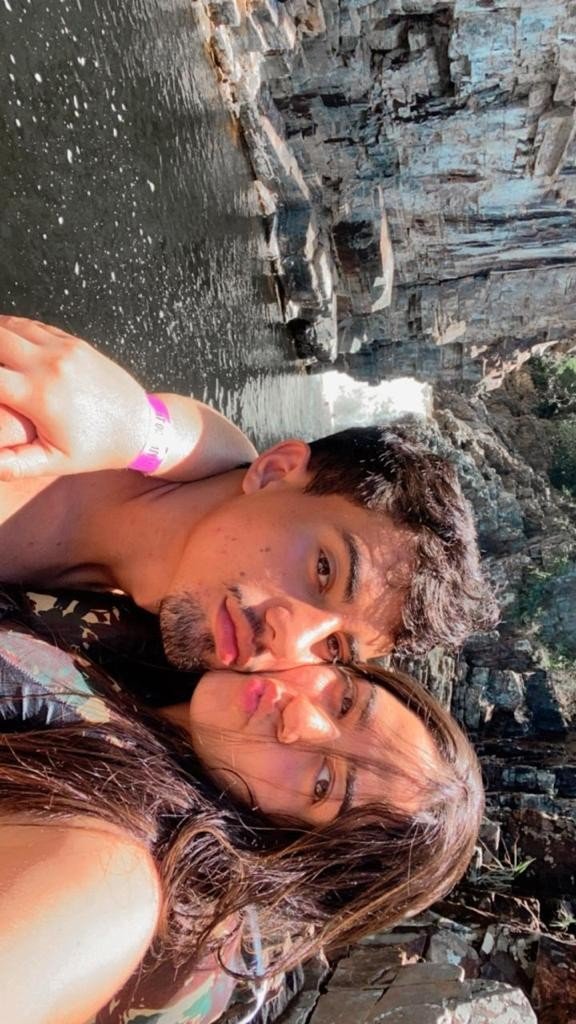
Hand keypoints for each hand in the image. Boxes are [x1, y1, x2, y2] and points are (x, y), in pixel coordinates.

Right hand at [0, 316, 150, 479]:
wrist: (141, 426)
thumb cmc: (96, 450)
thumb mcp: (54, 462)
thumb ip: (13, 463)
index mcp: (39, 395)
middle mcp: (49, 364)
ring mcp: (63, 349)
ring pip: (9, 326)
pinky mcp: (73, 342)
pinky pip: (31, 326)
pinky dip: (9, 329)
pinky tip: (0, 343)